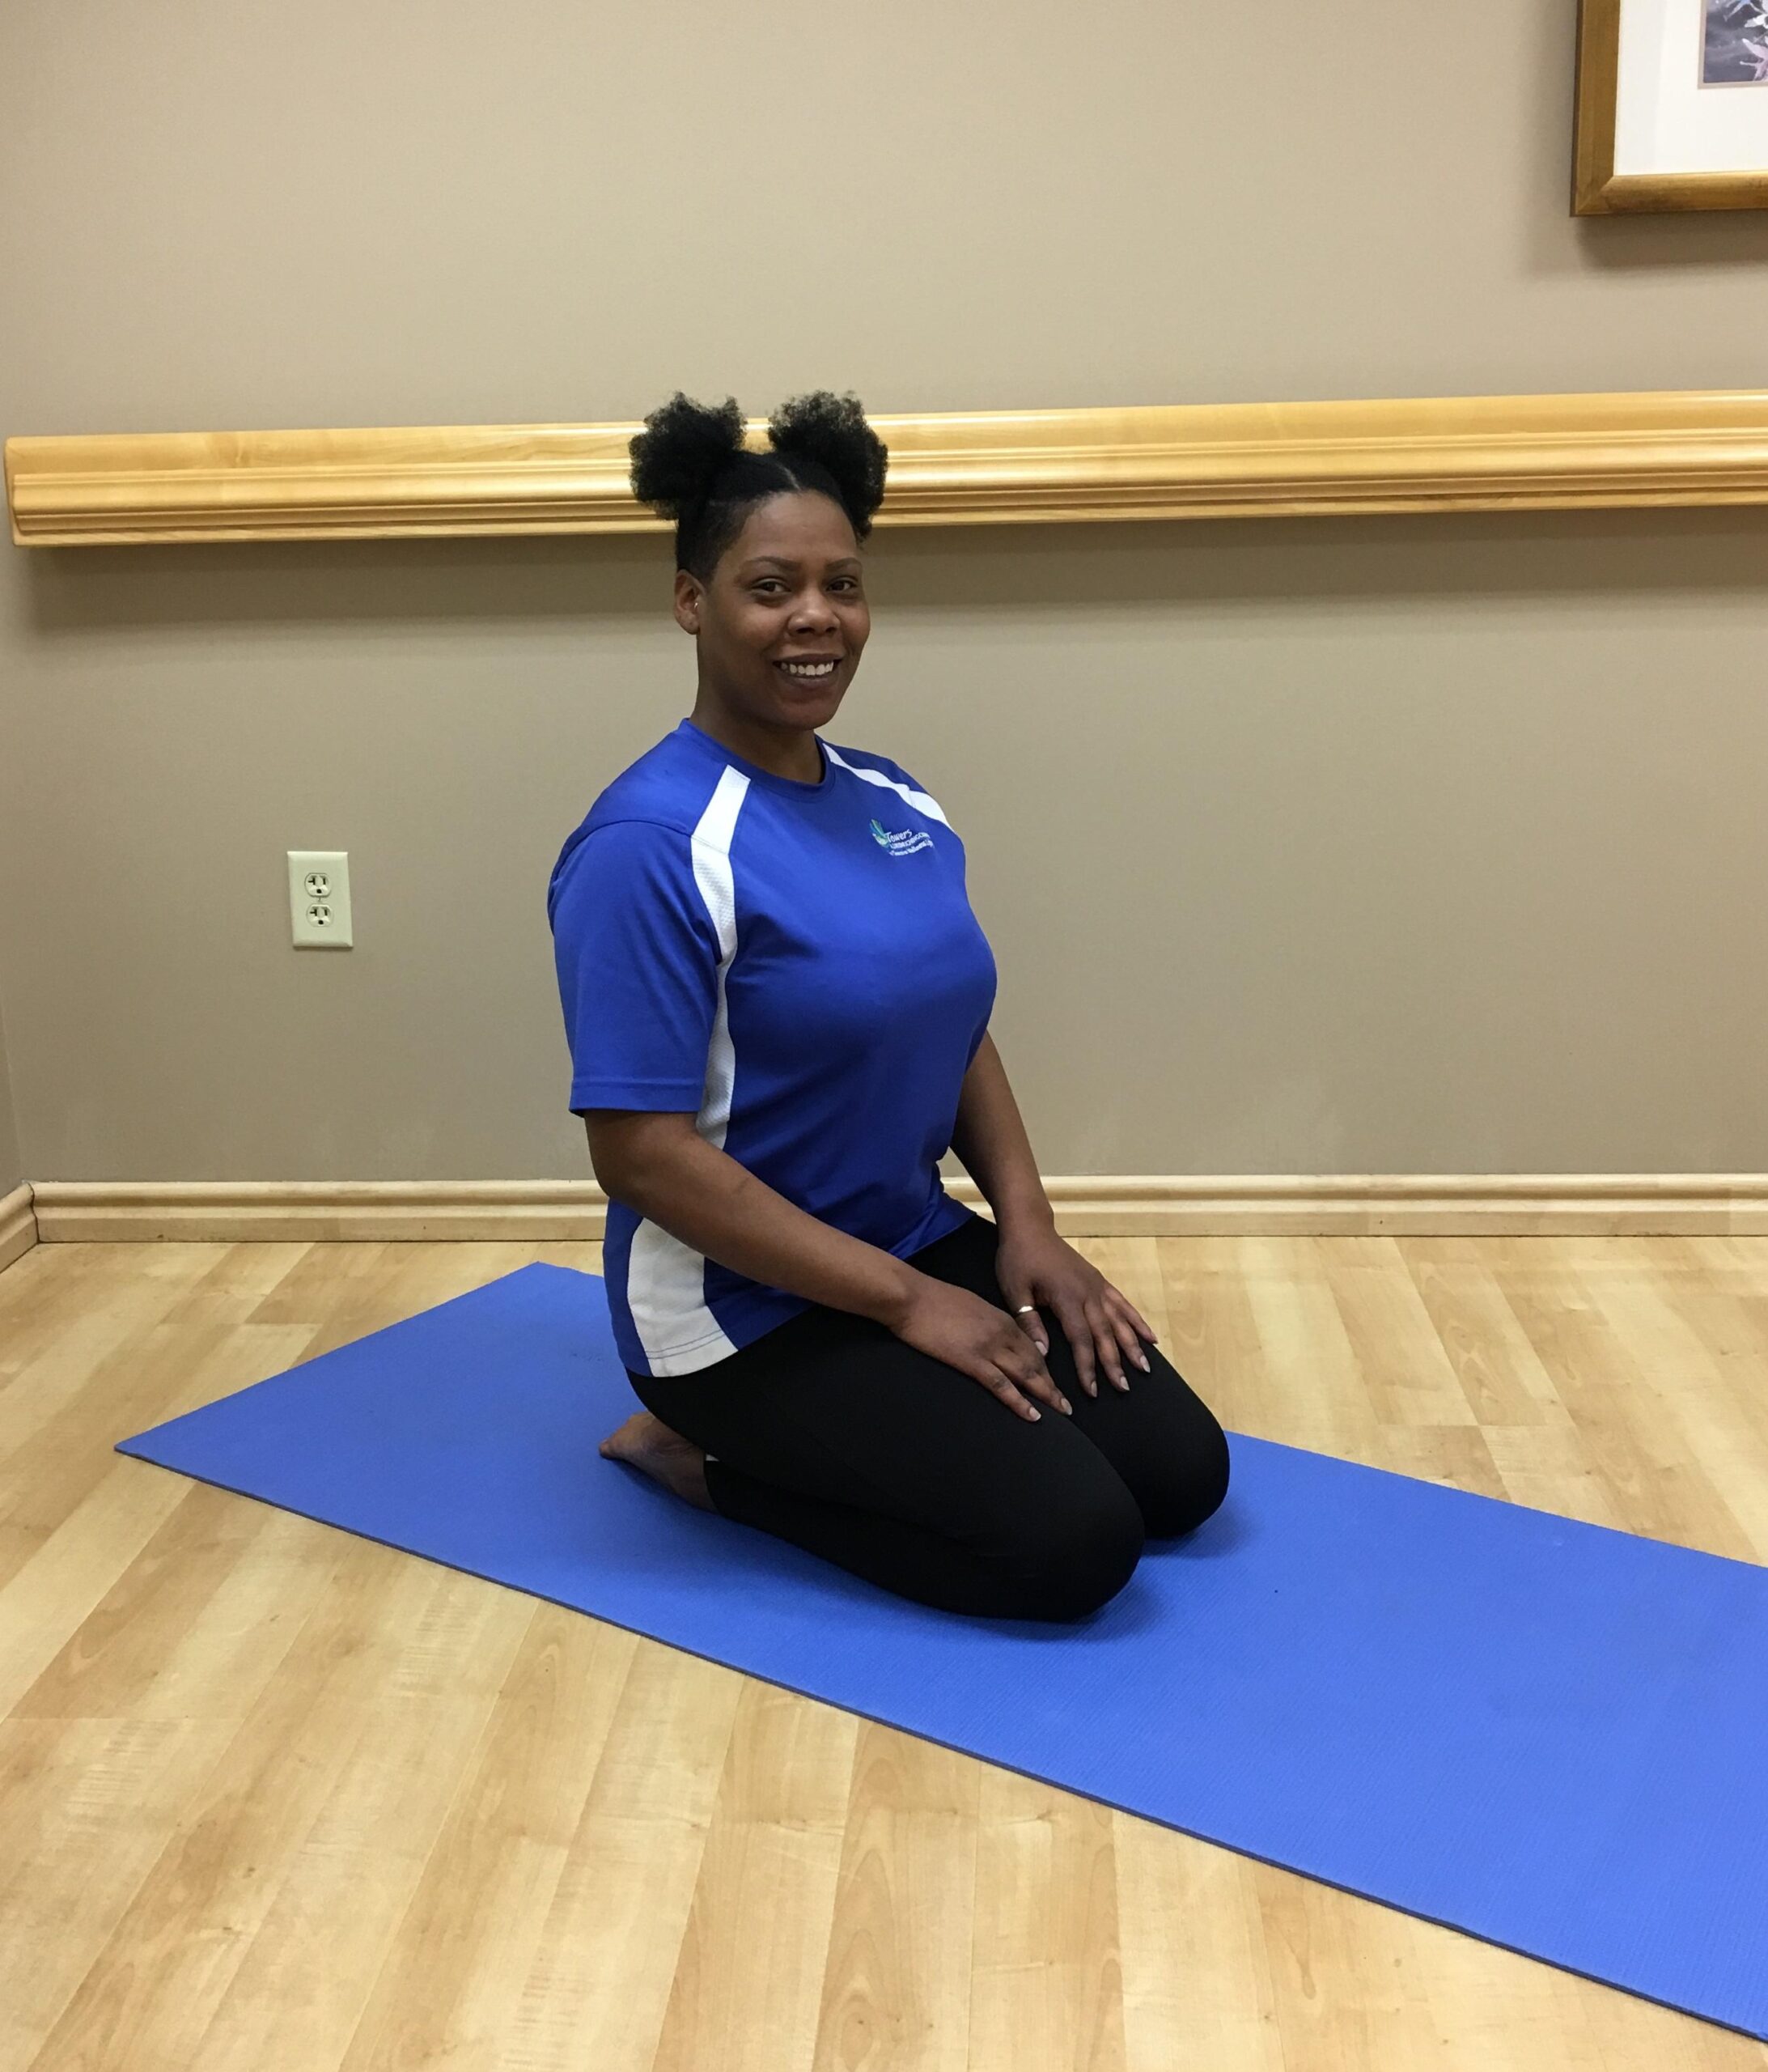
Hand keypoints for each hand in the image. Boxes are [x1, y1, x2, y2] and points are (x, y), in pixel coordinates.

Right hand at [887, 1274, 1072, 1421]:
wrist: (912, 1297)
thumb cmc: (934, 1299)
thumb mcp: (970, 1305)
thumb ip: (987, 1321)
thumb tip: (992, 1334)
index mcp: (1002, 1318)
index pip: (1032, 1346)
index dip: (1045, 1367)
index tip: (1054, 1381)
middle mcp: (1003, 1333)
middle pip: (1035, 1362)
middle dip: (1053, 1384)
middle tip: (1067, 1404)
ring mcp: (989, 1348)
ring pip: (1026, 1375)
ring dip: (1046, 1395)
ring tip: (1061, 1412)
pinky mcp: (972, 1361)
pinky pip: (1002, 1385)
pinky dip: (1020, 1403)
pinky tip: (1032, 1415)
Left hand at [994, 1220, 1157, 1396]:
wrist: (1030, 1228)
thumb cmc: (1018, 1259)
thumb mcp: (1014, 1291)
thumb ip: (1029, 1322)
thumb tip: (1042, 1354)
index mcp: (1066, 1297)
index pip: (1080, 1339)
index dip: (1087, 1366)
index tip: (1091, 1390)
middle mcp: (1088, 1293)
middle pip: (1105, 1333)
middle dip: (1115, 1363)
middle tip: (1123, 1388)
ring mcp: (1097, 1286)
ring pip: (1119, 1320)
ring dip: (1132, 1345)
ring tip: (1143, 1368)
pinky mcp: (1100, 1281)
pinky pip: (1123, 1304)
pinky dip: (1137, 1321)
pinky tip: (1150, 1337)